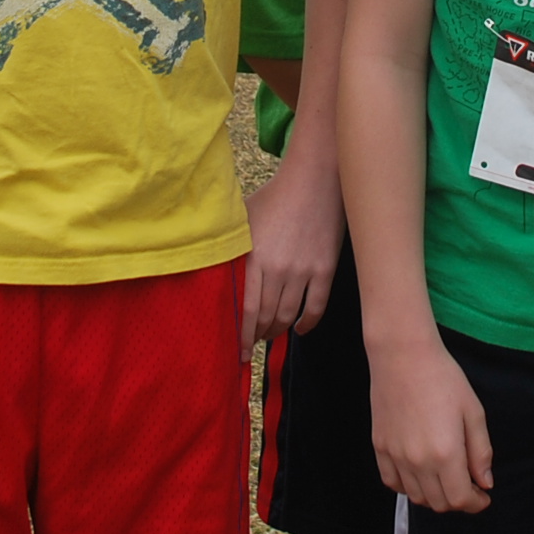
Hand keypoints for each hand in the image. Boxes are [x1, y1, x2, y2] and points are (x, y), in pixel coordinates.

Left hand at [242, 158, 341, 347]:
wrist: (314, 180)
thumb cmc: (274, 198)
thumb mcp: (242, 219)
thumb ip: (229, 246)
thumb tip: (208, 267)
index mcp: (253, 258)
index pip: (244, 309)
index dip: (240, 336)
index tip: (237, 353)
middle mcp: (277, 269)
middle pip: (265, 318)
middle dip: (257, 336)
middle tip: (252, 344)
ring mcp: (303, 271)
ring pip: (288, 316)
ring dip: (278, 330)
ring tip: (271, 334)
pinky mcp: (324, 270)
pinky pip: (316, 307)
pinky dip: (307, 323)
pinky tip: (300, 330)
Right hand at [367, 332, 493, 512]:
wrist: (403, 355)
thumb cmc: (443, 378)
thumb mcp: (473, 411)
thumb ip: (481, 452)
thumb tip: (485, 482)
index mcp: (446, 453)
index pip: (460, 500)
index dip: (475, 504)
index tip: (483, 496)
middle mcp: (418, 461)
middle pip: (439, 503)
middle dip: (458, 500)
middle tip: (468, 484)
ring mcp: (396, 456)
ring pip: (416, 497)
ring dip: (434, 495)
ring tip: (445, 477)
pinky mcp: (380, 447)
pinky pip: (392, 482)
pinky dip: (407, 486)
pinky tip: (419, 472)